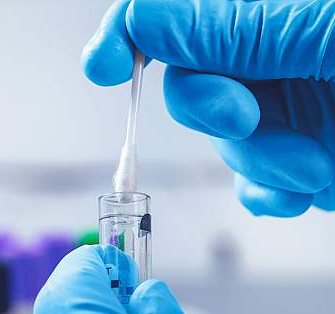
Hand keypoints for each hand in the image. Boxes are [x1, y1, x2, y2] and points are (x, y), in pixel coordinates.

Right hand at [82, 0, 334, 216]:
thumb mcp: (322, 28)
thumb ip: (229, 27)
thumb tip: (145, 19)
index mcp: (264, 11)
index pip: (171, 11)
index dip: (129, 33)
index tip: (105, 64)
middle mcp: (267, 56)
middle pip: (189, 84)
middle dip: (210, 108)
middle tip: (248, 115)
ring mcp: (280, 107)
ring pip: (225, 142)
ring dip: (261, 159)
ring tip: (316, 161)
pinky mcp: (296, 152)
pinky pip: (254, 181)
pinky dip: (270, 191)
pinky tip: (304, 188)